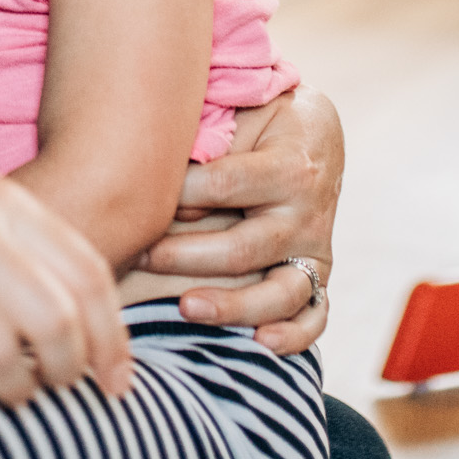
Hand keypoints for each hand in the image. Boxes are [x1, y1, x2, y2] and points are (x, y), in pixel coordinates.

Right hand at [0, 138, 130, 413]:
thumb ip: (18, 234)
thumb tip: (86, 301)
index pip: (87, 274)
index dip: (112, 338)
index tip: (115, 380)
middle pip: (54, 321)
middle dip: (65, 372)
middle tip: (55, 392)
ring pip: (1, 354)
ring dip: (11, 391)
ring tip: (5, 397)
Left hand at [133, 88, 340, 353]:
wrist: (312, 132)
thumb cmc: (257, 119)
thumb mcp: (238, 115)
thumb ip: (207, 143)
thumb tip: (164, 188)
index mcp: (290, 165)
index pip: (223, 185)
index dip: (179, 191)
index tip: (139, 191)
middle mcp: (308, 213)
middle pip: (245, 247)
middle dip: (184, 256)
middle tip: (140, 256)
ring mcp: (316, 250)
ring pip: (281, 292)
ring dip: (233, 306)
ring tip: (186, 308)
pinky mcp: (318, 275)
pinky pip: (315, 315)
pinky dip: (294, 335)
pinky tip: (261, 343)